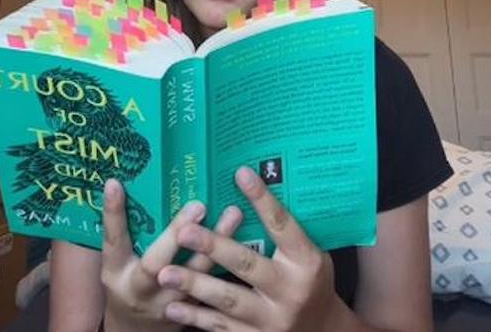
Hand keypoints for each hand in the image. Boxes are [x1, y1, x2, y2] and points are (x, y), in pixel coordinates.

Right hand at [101, 178, 244, 331]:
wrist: (136, 329)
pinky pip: (214, 285)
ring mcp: (169, 302)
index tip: (116, 184)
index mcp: (117, 271)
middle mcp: (142, 289)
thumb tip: (121, 182)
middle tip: (198, 205)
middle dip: (175, 234)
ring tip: (233, 213)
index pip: (113, 240)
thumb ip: (122, 230)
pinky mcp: (194, 310)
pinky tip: (245, 240)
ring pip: (195, 274)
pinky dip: (229, 261)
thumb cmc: (126, 282)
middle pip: (156, 263)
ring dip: (217, 243)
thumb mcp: (116, 260)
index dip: (113, 214)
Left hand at [156, 167, 350, 331]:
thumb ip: (285, 234)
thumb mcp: (310, 255)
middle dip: (214, 247)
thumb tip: (252, 190)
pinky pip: (221, 327)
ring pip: (229, 299)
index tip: (241, 174)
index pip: (283, 225)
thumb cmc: (310, 282)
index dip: (263, 200)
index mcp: (306, 262)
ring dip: (195, 284)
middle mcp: (290, 290)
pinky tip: (173, 306)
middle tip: (184, 232)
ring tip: (166, 273)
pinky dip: (196, 317)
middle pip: (248, 264)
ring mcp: (272, 319)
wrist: (323, 331)